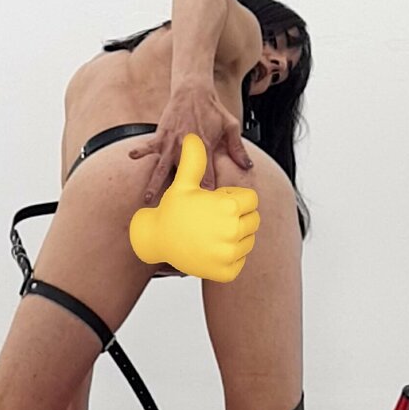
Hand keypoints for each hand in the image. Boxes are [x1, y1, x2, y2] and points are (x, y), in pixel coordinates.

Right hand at [128, 79, 253, 202]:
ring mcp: (172, 142)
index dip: (206, 194)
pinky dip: (140, 151)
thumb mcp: (230, 126)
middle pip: (182, 177)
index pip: (206, 176)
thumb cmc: (213, 109)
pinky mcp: (161, 135)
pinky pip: (149, 145)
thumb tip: (248, 167)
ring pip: (162, 167)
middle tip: (175, 213)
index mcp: (205, 148)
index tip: (204, 211)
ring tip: (148, 199)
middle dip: (179, 195)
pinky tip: (132, 157)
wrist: (194, 91)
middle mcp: (187, 148)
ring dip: (155, 183)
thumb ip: (237, 148)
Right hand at [129, 133, 259, 281]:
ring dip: (235, 235)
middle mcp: (233, 231)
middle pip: (253, 220)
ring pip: (248, 241)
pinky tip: (214, 248)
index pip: (251, 200)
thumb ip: (194, 160)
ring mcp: (230, 254)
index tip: (218, 202)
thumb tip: (193, 137)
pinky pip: (240, 261)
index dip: (234, 199)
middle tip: (216, 218)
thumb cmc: (171, 210)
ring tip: (214, 231)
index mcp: (228, 208)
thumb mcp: (183, 184)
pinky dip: (231, 256)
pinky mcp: (226, 271)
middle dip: (237, 217)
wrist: (156, 240)